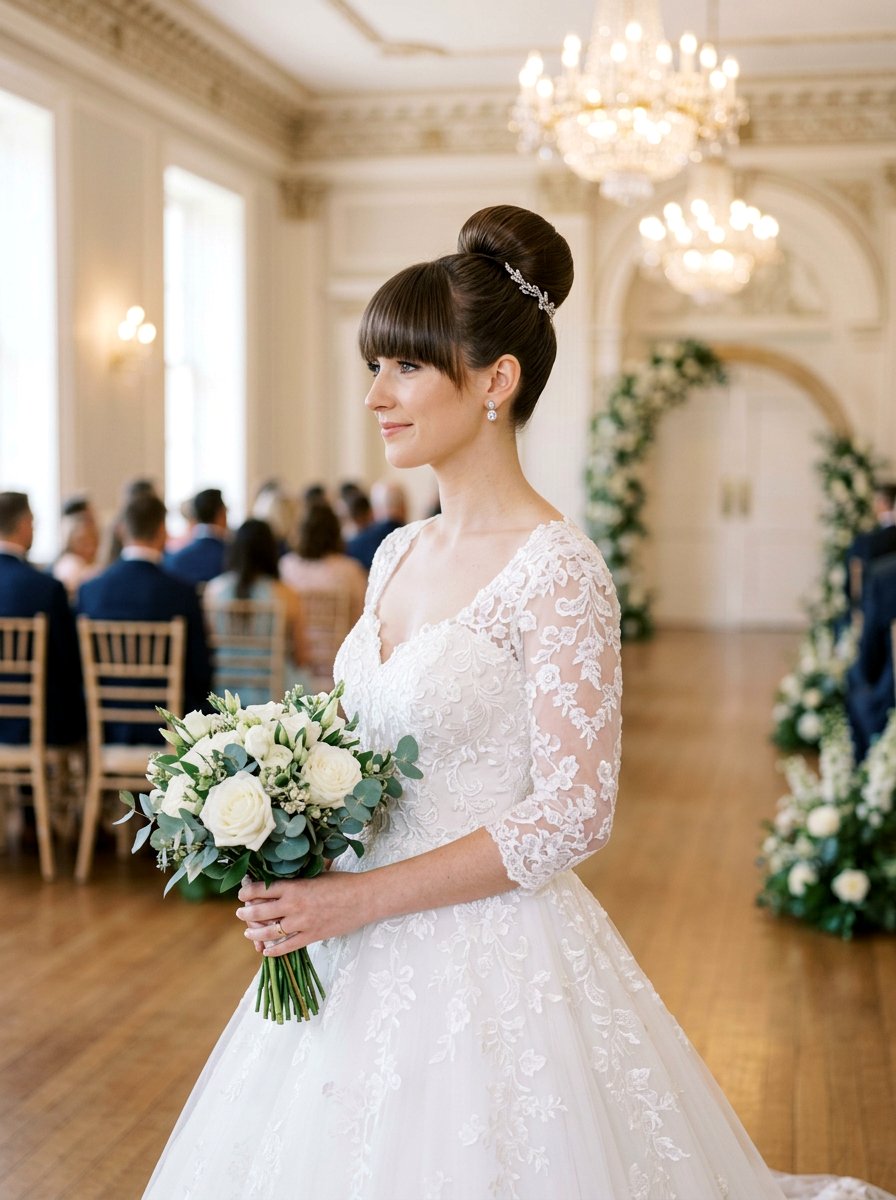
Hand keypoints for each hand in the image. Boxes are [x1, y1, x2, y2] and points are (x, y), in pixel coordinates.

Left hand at [235, 873, 375, 956]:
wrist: (363, 898)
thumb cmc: (342, 882)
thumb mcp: (316, 874)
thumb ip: (298, 879)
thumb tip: (282, 877)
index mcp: (294, 886)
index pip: (261, 890)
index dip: (248, 892)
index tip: (242, 894)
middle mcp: (293, 905)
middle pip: (260, 912)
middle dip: (246, 914)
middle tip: (241, 914)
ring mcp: (302, 923)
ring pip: (269, 932)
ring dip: (255, 933)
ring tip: (249, 933)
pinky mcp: (311, 936)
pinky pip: (287, 946)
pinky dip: (274, 950)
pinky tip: (266, 951)